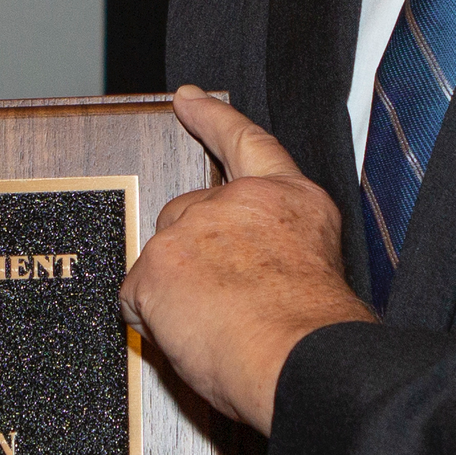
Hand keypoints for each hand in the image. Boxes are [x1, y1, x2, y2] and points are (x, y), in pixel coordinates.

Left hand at [119, 85, 377, 433]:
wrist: (301, 356)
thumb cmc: (316, 330)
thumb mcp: (317, 261)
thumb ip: (279, 243)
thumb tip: (256, 266)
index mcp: (288, 198)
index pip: (246, 143)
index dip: (212, 118)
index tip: (186, 98)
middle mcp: (238, 202)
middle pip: (188, 213)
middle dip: (192, 254)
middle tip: (222, 300)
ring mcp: (192, 228)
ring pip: (164, 259)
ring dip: (179, 292)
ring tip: (219, 326)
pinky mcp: (157, 265)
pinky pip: (138, 296)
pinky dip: (154, 318)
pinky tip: (191, 335)